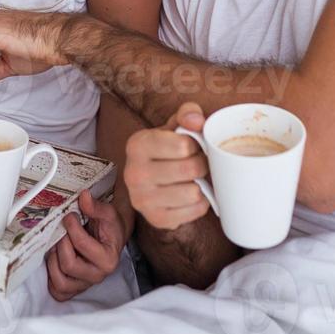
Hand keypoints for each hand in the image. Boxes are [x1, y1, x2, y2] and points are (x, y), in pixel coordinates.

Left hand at [45, 191, 125, 301]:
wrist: (112, 238)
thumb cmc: (109, 227)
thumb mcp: (107, 213)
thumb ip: (95, 206)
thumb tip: (84, 197)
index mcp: (108, 259)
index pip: (81, 244)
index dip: (71, 226)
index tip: (70, 217)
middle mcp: (97, 275)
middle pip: (68, 264)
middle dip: (61, 244)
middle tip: (63, 232)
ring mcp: (85, 284)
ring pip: (60, 281)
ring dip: (54, 261)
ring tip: (58, 247)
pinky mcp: (74, 289)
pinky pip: (57, 291)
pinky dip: (51, 277)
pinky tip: (55, 261)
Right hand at [123, 102, 210, 230]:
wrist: (152, 180)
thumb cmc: (167, 149)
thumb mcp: (174, 125)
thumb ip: (188, 114)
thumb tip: (196, 121)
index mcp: (137, 145)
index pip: (184, 145)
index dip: (196, 145)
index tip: (191, 146)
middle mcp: (133, 173)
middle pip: (190, 169)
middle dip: (201, 164)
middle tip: (197, 163)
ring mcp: (142, 199)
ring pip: (193, 192)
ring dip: (201, 185)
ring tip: (193, 179)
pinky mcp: (156, 219)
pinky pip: (195, 211)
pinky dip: (200, 203)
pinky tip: (190, 195)